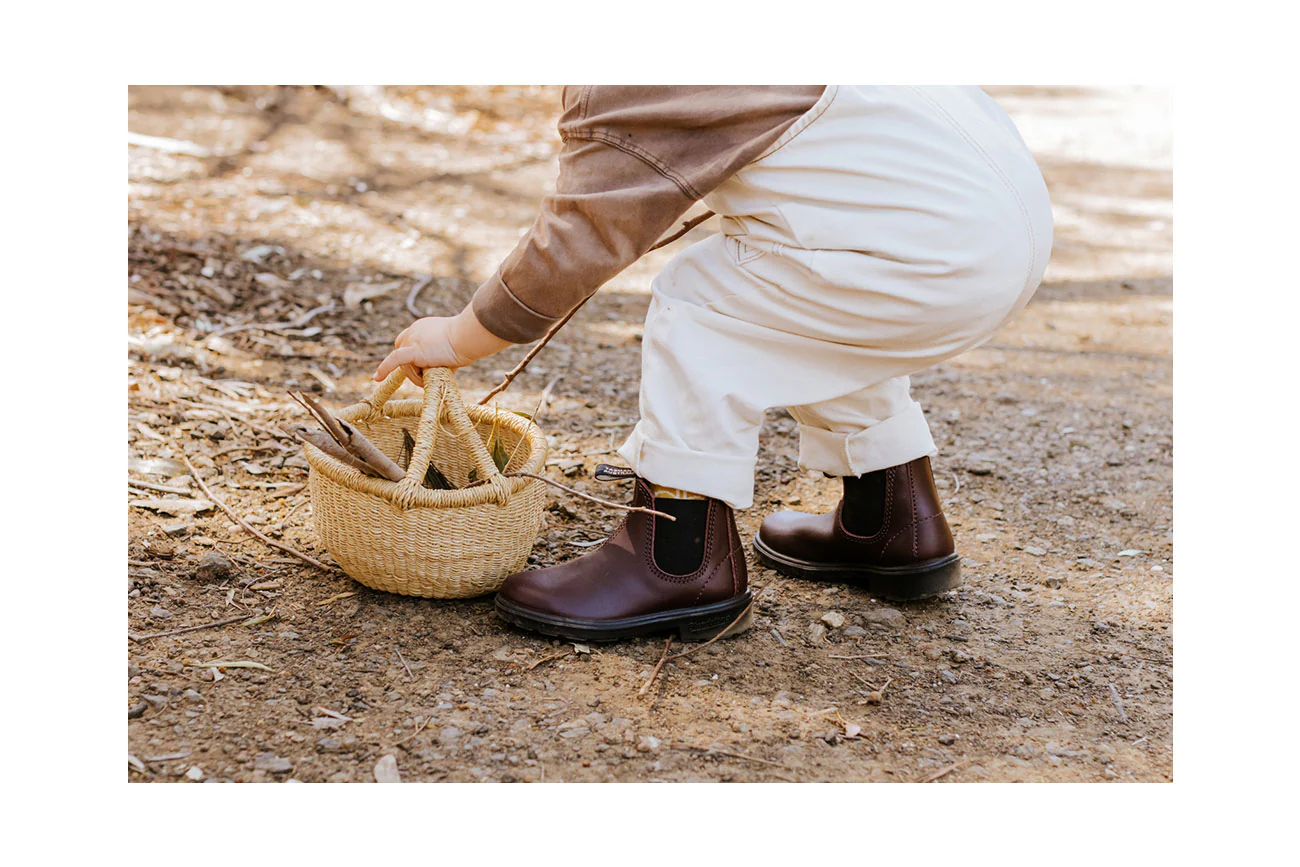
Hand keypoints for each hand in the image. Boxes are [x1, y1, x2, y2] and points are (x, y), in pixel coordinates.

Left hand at [373, 307, 511, 385]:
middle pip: (401, 354)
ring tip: (434, 377)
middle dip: (411, 368)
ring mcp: (412, 339)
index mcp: (421, 327)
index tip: (416, 367)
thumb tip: (445, 368)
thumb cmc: (468, 342)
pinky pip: (395, 361)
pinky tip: (377, 378)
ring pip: (405, 366)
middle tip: (425, 377)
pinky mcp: (413, 350)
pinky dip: (384, 369)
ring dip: (417, 377)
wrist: (468, 337)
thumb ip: (442, 355)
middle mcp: (413, 331)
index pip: (407, 342)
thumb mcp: (452, 347)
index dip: (409, 357)